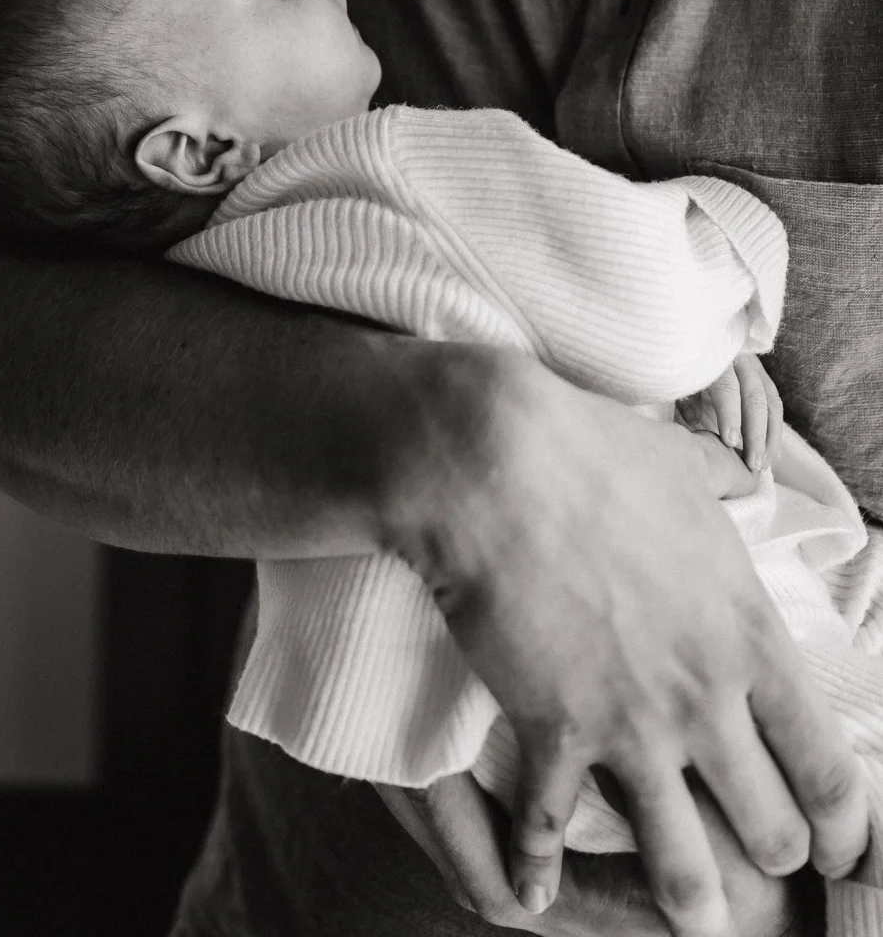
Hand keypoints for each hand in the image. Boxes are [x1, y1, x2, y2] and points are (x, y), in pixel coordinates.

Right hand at [384, 346, 867, 936]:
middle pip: (771, 830)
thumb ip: (723, 481)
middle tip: (756, 863)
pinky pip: (551, 833)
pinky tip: (533, 891)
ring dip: (689, 901)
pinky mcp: (554, 734)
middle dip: (771, 855)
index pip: (827, 764)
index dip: (844, 820)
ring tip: (690, 918)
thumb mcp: (683, 464)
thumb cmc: (596, 454)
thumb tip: (740, 467)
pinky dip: (539, 868)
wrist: (500, 466)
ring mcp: (631, 727)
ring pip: (685, 868)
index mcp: (749, 636)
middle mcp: (705, 699)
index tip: (838, 842)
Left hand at [678, 354, 783, 472]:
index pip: (726, 387)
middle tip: (752, 464)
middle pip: (754, 396)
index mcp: (714, 358)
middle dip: (755, 433)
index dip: (730, 415)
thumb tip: (693, 420)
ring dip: (770, 437)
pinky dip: (775, 431)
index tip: (730, 442)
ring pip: (770, 402)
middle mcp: (739, 360)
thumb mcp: (677, 378)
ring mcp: (754, 367)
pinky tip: (771, 454)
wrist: (690, 343)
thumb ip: (684, 397)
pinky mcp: (762, 377)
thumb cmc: (679, 367)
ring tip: (763, 465)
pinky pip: (774, 404)